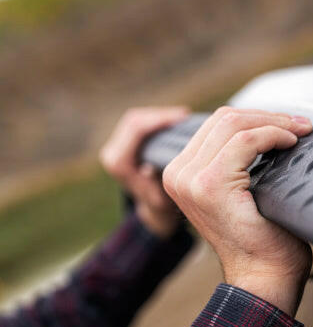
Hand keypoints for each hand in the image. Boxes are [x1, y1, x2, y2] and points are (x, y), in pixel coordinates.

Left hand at [100, 106, 189, 237]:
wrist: (150, 211)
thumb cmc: (160, 207)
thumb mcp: (160, 200)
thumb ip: (155, 184)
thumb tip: (148, 169)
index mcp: (118, 163)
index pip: (135, 130)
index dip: (159, 120)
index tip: (181, 118)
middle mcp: (112, 153)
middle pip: (134, 120)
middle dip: (160, 115)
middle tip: (185, 115)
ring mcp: (115, 147)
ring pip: (136, 119)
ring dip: (158, 116)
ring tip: (182, 117)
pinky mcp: (122, 144)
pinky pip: (138, 124)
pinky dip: (156, 120)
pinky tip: (174, 121)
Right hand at [162, 107, 312, 314]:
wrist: (264, 277)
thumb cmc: (265, 241)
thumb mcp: (246, 192)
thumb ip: (241, 162)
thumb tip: (271, 126)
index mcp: (182, 174)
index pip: (217, 125)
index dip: (257, 118)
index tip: (291, 125)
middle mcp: (178, 174)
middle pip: (224, 119)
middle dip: (268, 116)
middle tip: (302, 124)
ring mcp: (190, 179)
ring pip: (233, 124)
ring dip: (274, 122)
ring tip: (301, 130)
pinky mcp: (210, 185)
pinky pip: (245, 141)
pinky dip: (272, 134)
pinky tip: (292, 142)